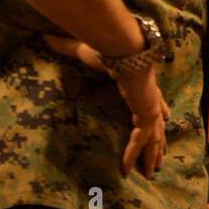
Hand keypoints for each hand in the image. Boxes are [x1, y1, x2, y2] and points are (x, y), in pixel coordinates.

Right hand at [43, 33, 170, 178]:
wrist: (122, 47)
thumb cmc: (107, 47)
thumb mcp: (83, 51)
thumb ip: (65, 46)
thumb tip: (43, 36)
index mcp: (142, 82)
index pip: (153, 100)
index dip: (159, 110)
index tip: (166, 119)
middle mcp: (150, 96)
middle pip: (158, 125)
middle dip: (158, 142)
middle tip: (158, 159)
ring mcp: (151, 106)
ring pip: (154, 137)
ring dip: (151, 155)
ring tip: (150, 173)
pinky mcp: (148, 114)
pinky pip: (140, 141)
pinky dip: (133, 155)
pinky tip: (126, 170)